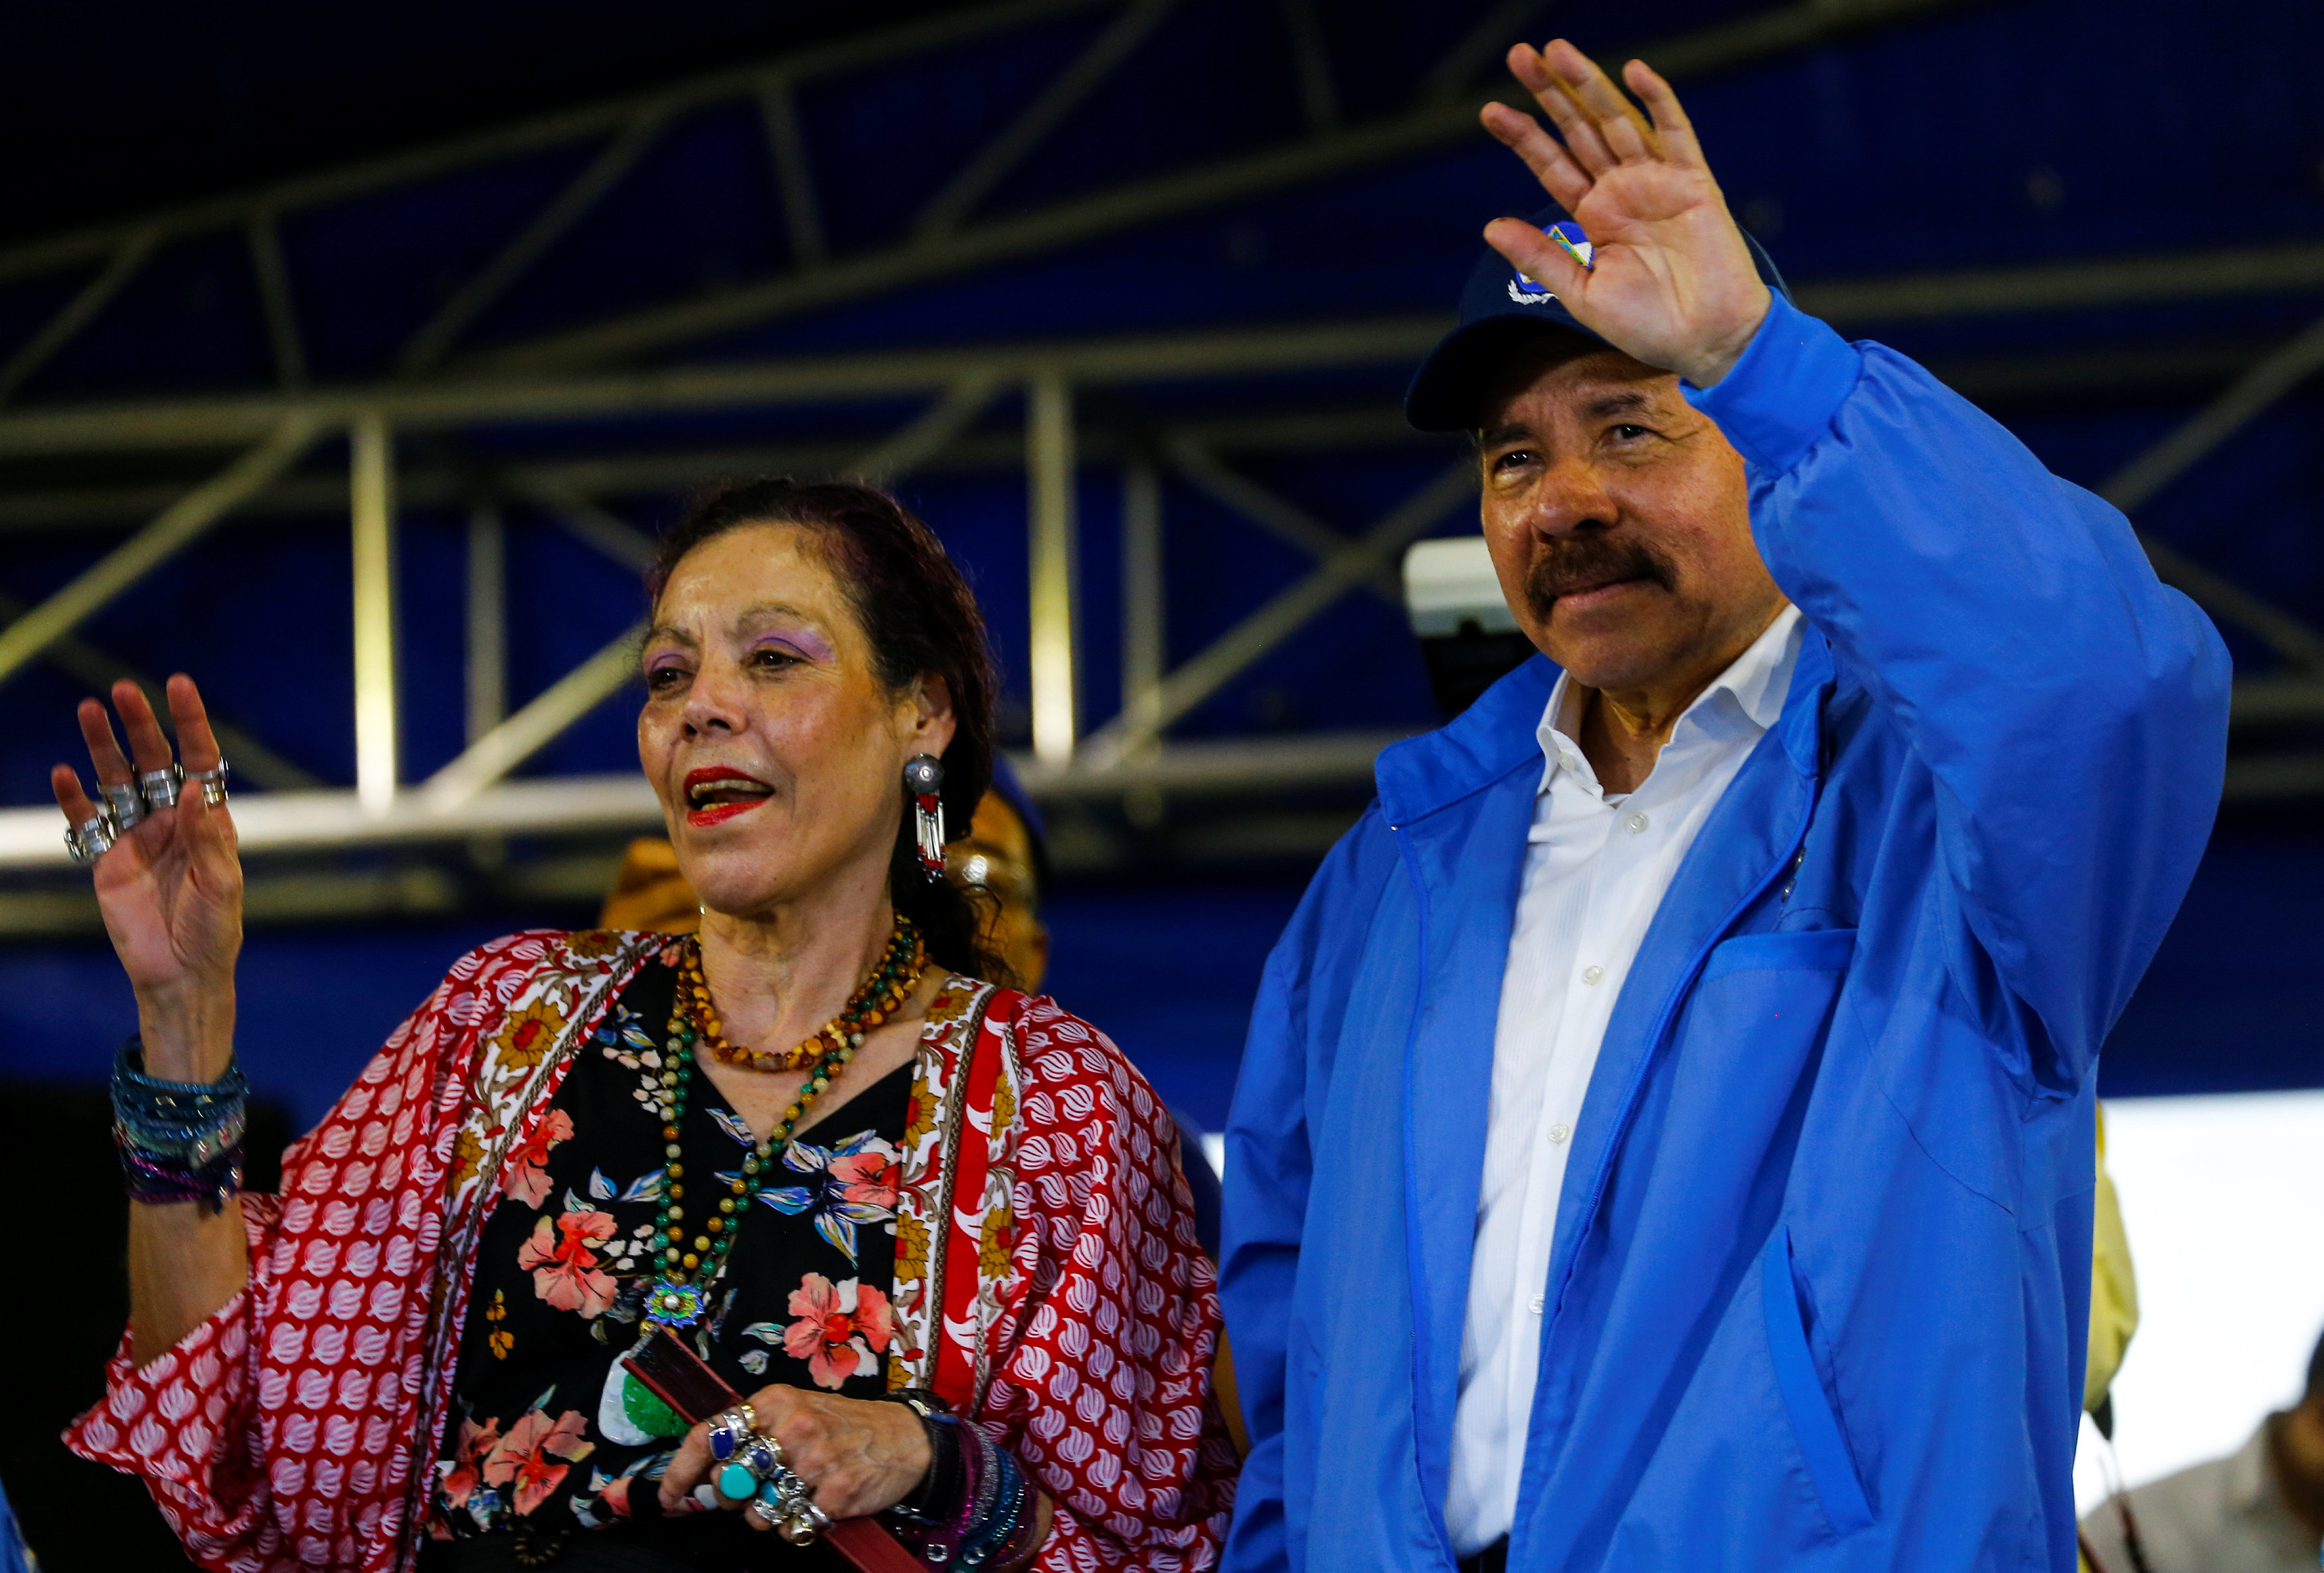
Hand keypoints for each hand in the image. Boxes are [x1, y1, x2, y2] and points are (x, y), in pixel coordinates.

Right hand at [52, 676, 241, 1080]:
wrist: (180, 974)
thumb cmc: (213, 930)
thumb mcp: (221, 883)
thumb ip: (207, 836)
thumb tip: (194, 788)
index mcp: (207, 820)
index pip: (200, 760)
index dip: (191, 723)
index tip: (180, 686)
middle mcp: (172, 819)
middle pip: (154, 760)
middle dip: (140, 725)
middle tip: (123, 690)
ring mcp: (137, 836)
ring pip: (116, 780)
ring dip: (103, 748)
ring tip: (89, 710)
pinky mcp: (106, 859)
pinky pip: (87, 821)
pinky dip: (74, 798)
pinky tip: (64, 774)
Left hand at [657, 1385, 930, 1525]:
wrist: (907, 1438)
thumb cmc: (844, 1425)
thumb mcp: (797, 1409)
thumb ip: (753, 1433)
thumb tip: (705, 1475)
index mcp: (775, 1401)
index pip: (710, 1435)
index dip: (681, 1470)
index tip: (670, 1495)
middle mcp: (791, 1426)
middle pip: (728, 1481)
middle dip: (732, 1496)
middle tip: (753, 1491)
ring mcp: (815, 1461)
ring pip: (757, 1511)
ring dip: (766, 1514)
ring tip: (793, 1495)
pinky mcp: (835, 1493)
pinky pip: (790, 1528)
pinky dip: (796, 1525)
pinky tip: (815, 1506)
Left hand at [1480, 40, 1770, 387]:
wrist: (1706, 342)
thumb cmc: (1647, 325)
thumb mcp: (1581, 295)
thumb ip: (1541, 258)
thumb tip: (1489, 226)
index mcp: (1592, 217)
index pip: (1551, 165)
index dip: (1523, 136)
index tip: (1490, 111)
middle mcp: (1621, 191)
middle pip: (1579, 130)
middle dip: (1550, 93)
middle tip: (1521, 56)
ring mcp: (1656, 182)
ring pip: (1617, 121)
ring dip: (1589, 86)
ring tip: (1558, 52)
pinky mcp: (1693, 182)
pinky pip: (1674, 133)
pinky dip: (1657, 101)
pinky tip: (1635, 72)